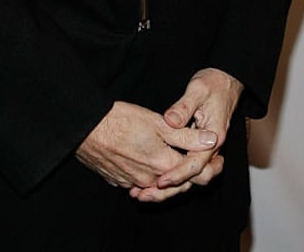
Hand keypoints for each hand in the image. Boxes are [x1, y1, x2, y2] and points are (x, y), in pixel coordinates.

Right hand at [76, 100, 217, 201]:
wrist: (86, 128)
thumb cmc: (120, 120)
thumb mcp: (158, 122)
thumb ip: (186, 134)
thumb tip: (211, 140)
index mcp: (162, 163)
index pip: (194, 175)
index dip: (209, 167)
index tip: (218, 160)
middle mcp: (148, 179)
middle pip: (177, 184)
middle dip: (190, 173)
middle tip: (203, 160)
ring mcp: (132, 182)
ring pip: (158, 183)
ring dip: (168, 174)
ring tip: (175, 158)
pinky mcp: (118, 180)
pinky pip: (140, 182)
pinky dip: (149, 174)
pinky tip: (148, 159)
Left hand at [129, 67, 242, 201]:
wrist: (227, 80)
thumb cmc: (214, 83)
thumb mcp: (198, 89)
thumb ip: (183, 107)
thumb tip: (169, 121)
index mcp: (214, 137)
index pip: (196, 164)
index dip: (178, 174)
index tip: (161, 180)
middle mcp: (212, 147)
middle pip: (195, 178)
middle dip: (173, 189)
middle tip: (147, 193)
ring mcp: (206, 148)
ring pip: (191, 176)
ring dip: (171, 186)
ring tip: (144, 192)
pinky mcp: (199, 146)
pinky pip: (187, 166)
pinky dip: (173, 175)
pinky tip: (154, 177)